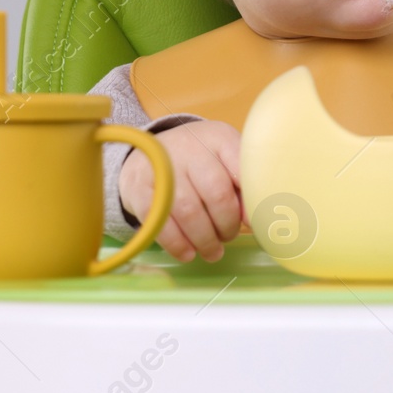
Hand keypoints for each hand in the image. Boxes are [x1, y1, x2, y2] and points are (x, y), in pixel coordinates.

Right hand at [119, 119, 243, 262]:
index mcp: (219, 138)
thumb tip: (255, 219)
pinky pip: (160, 221)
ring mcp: (162, 166)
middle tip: (228, 237)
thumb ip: (241, 185)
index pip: (241, 167)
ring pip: (188, 211)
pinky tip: (187, 253)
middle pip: (216, 193)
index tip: (254, 222)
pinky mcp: (138, 186)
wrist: (150, 152)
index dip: (250, 200)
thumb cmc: (198, 161)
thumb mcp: (223, 160)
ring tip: (212, 252)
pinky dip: (176, 243)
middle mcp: (190, 148)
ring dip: (204, 239)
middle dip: (227, 225)